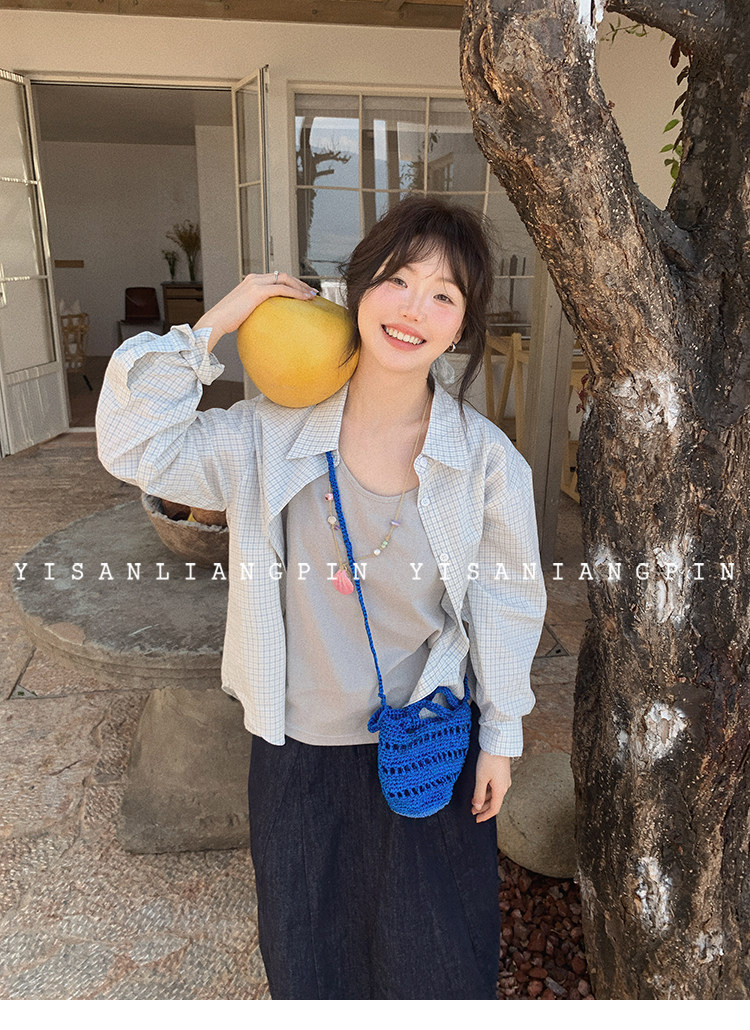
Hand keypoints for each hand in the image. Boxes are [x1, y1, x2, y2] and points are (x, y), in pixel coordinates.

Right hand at [194, 271, 316, 350]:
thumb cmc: (227, 321)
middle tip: (312, 293)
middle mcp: (254, 278)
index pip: (276, 277)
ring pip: (285, 279)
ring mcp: (255, 283)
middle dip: (300, 283)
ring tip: (312, 296)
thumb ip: (256, 310)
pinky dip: (295, 293)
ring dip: (300, 287)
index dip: (292, 283)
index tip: (303, 292)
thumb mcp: (244, 311)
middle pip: (283, 275)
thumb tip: (267, 321)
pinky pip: (282, 289)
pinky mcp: (257, 291)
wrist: (215, 321)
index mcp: (251, 281)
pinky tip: (304, 300)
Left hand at [471, 751, 511, 822]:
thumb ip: (478, 794)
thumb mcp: (481, 778)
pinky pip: (494, 787)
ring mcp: (503, 780)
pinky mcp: (501, 773)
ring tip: (473, 801)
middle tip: (472, 811)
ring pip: (494, 794)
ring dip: (483, 799)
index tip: (477, 820)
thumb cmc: (489, 760)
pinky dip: (486, 791)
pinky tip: (479, 789)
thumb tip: (477, 807)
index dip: (485, 816)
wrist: (498, 744)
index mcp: (501, 790)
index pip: (494, 809)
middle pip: (494, 802)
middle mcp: (504, 786)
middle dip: (482, 808)